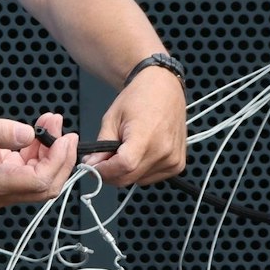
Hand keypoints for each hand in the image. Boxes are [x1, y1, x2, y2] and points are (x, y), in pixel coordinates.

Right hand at [0, 107, 77, 207]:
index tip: (65, 137)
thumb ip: (1, 132)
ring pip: (42, 179)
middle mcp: (0, 193)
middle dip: (60, 158)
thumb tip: (29, 135)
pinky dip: (41, 152)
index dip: (59, 161)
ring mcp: (3, 188)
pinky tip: (39, 132)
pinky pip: (32, 171)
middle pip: (46, 187)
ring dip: (52, 152)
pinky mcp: (4, 179)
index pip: (40, 181)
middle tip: (64, 131)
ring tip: (50, 122)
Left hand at [85, 69, 187, 186]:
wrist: (164, 89)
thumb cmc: (139, 98)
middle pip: (129, 178)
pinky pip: (151, 178)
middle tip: (103, 161)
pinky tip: (140, 153)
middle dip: (111, 174)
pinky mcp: (177, 164)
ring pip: (138, 180)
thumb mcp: (112, 118)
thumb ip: (102, 146)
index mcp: (147, 137)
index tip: (93, 167)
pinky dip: (140, 171)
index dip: (104, 170)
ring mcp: (173, 160)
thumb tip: (92, 166)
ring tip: (125, 151)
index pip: (123, 167)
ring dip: (126, 172)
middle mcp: (164, 151)